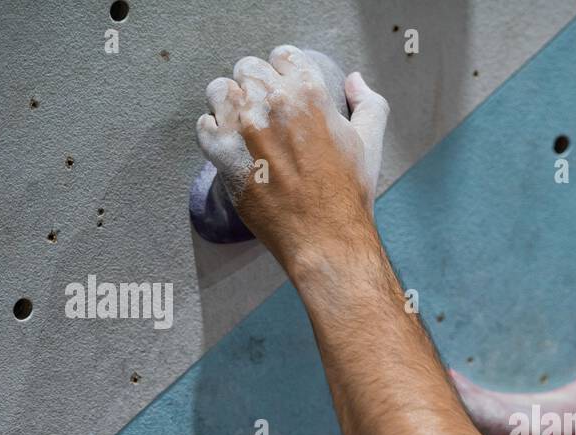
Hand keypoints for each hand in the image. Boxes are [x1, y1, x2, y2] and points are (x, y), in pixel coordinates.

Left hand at [195, 45, 388, 268]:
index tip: (285, 88)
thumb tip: (354, 80)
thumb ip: (368, 103)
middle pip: (249, 69)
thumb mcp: (371, 143)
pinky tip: (230, 144)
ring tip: (243, 123)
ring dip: (230, 102)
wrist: (325, 238)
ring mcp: (243, 127)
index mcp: (308, 92)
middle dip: (257, 85)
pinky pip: (204, 125)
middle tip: (266, 110)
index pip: (283, 56)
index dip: (285, 71)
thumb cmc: (348, 194)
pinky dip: (214, 131)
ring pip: (220, 90)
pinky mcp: (222, 154)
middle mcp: (271, 102)